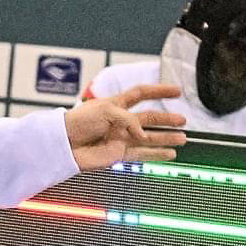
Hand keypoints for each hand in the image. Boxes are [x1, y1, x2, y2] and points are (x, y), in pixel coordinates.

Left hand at [64, 84, 188, 171]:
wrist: (62, 144)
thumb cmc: (78, 123)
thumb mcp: (106, 111)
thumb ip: (128, 120)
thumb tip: (144, 135)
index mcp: (116, 104)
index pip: (141, 94)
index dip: (159, 91)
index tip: (177, 91)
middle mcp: (120, 121)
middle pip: (149, 118)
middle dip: (166, 119)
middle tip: (183, 120)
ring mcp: (119, 138)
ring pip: (149, 138)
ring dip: (166, 138)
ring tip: (183, 138)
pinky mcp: (117, 154)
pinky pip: (141, 154)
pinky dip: (156, 154)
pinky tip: (170, 153)